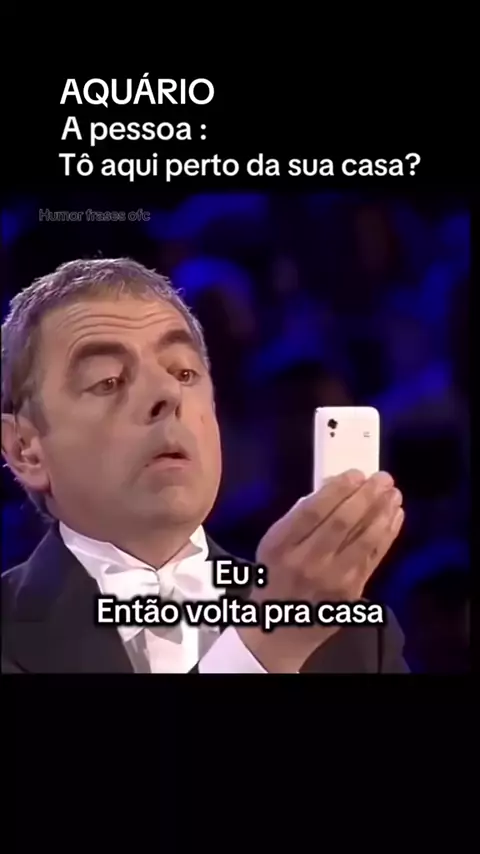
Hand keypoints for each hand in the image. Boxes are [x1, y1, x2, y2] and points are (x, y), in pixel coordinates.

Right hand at [238, 470, 403, 671]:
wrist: (280, 631)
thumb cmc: (276, 577)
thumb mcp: (273, 544)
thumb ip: (299, 517)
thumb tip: (334, 488)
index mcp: (281, 545)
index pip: (312, 510)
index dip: (338, 490)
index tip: (355, 474)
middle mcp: (306, 562)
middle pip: (343, 522)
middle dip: (367, 496)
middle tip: (383, 478)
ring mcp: (332, 579)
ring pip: (364, 540)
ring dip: (383, 513)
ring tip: (393, 494)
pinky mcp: (351, 592)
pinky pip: (374, 557)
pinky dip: (387, 534)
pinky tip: (394, 517)